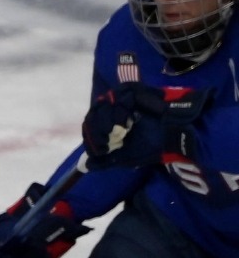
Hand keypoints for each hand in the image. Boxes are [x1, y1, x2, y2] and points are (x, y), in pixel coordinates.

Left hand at [82, 81, 211, 170]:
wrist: (174, 134)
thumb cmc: (151, 145)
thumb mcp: (124, 157)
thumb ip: (104, 161)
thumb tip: (84, 166)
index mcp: (110, 123)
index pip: (90, 126)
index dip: (92, 139)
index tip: (102, 149)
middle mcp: (113, 108)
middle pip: (92, 116)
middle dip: (97, 133)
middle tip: (108, 142)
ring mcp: (122, 98)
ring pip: (101, 108)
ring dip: (106, 124)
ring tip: (120, 132)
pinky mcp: (132, 91)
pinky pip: (116, 99)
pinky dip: (118, 113)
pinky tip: (126, 123)